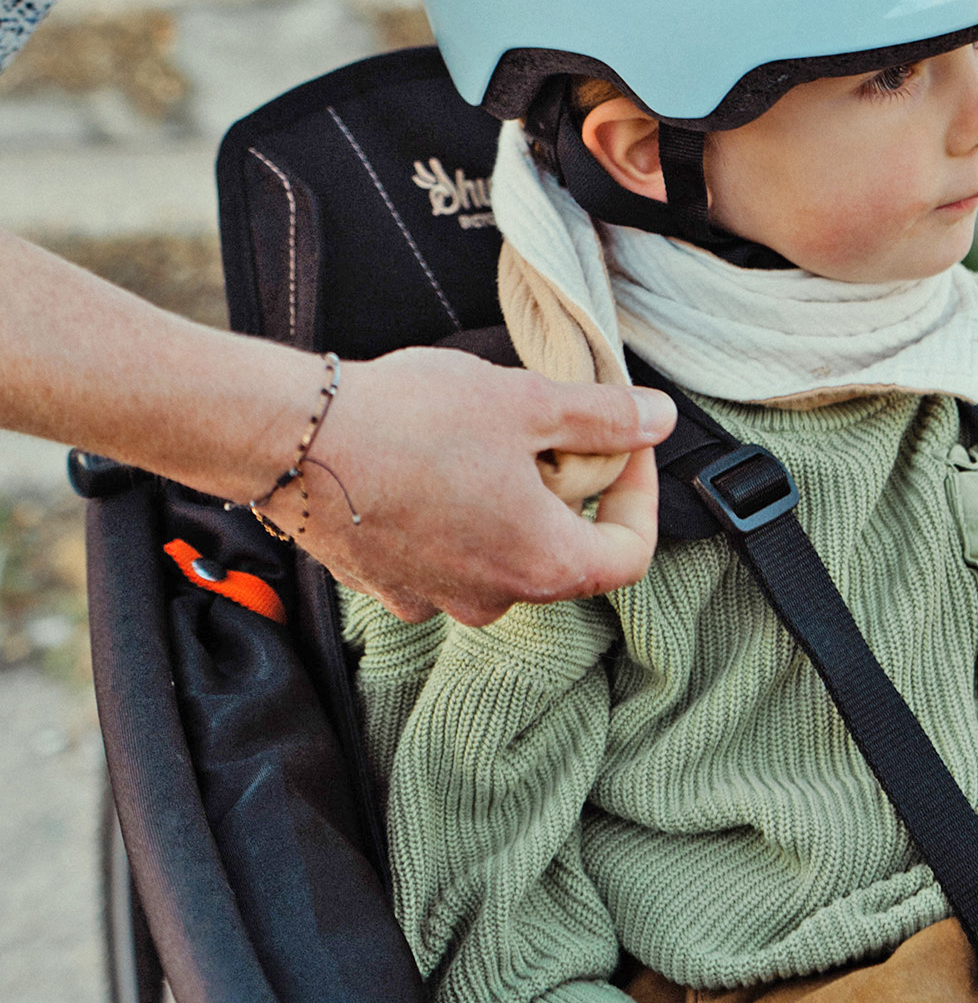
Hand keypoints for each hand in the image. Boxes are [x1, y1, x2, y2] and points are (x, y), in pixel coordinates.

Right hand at [264, 347, 676, 625]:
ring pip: (499, 552)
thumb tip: (660, 419)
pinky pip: (443, 553)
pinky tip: (428, 461)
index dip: (641, 495)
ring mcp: (432, 598)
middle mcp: (491, 599)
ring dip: (508, 502)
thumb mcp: (526, 402)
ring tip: (484, 440)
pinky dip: (453, 514)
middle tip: (550, 429)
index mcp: (542, 565)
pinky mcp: (385, 583)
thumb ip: (604, 417)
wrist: (292, 439)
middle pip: (562, 553)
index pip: (630, 556)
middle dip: (570, 492)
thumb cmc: (410, 420)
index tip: (626, 444)